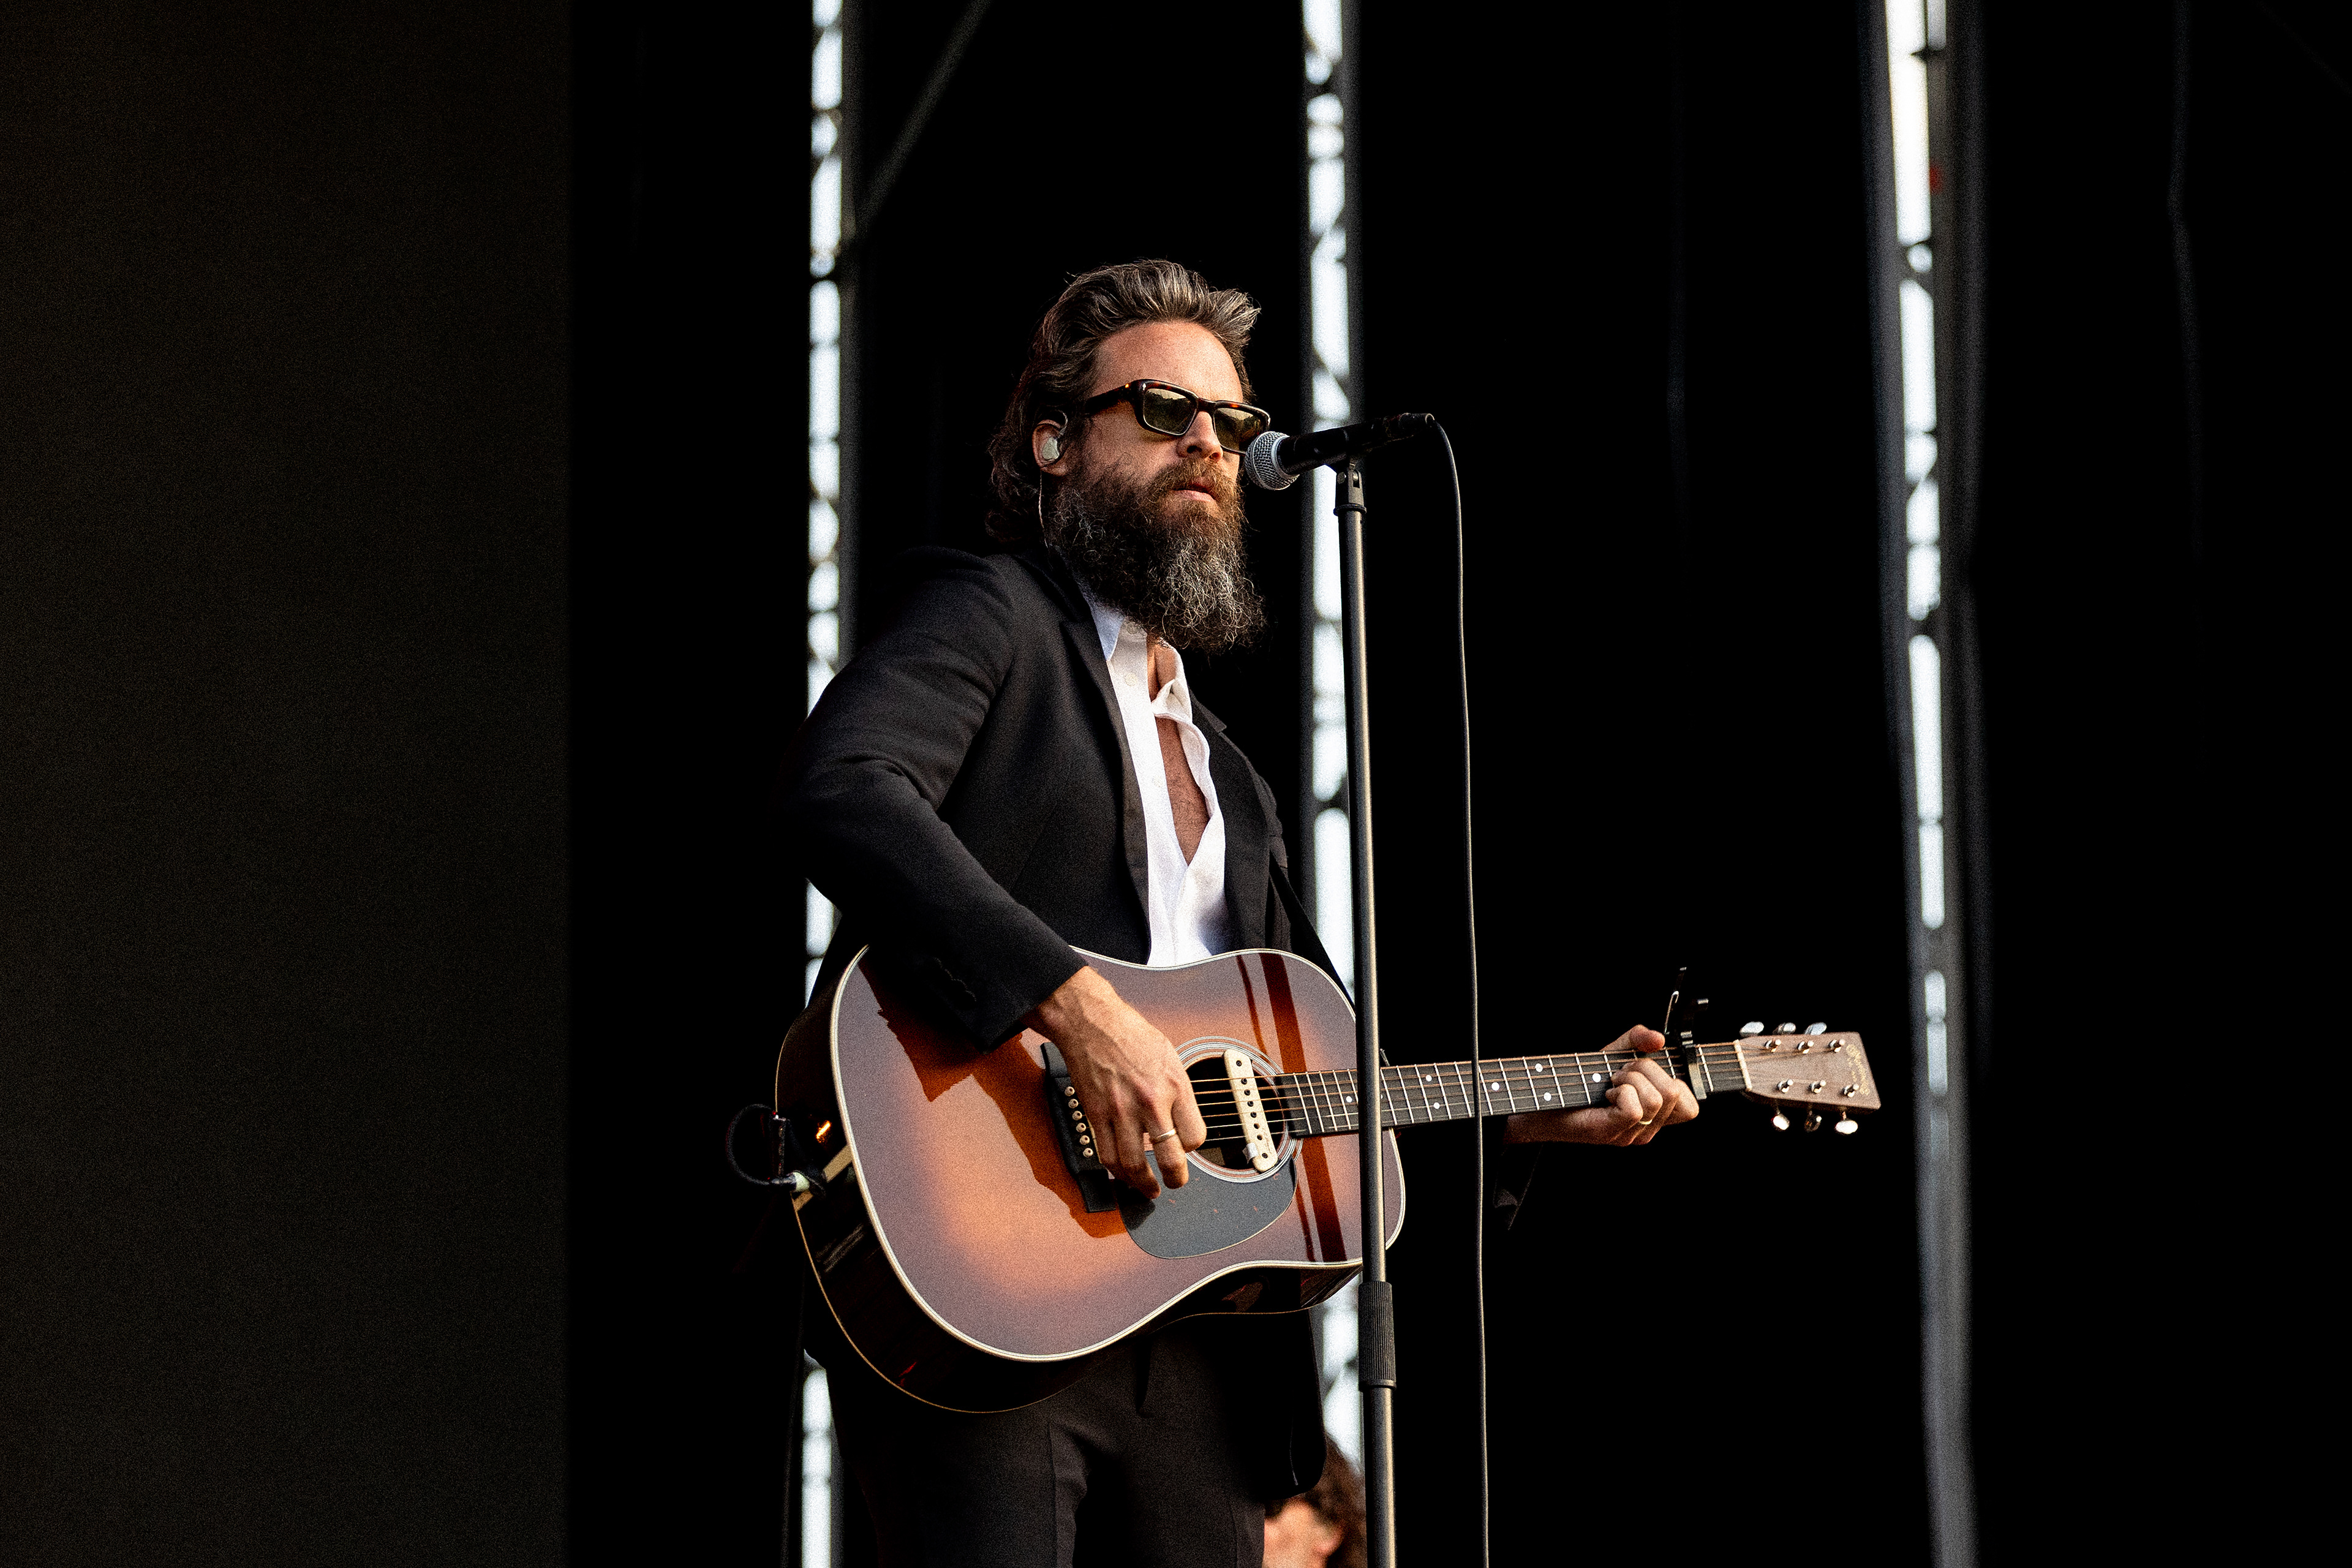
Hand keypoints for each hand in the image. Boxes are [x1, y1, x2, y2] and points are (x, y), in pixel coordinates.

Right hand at [1024, 966, 1205, 1196]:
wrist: (1092, 1023)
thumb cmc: (1131, 1035)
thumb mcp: (1170, 1057)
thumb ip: (1177, 1093)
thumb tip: (1181, 1122)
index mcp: (1174, 1085)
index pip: (1195, 1136)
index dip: (1192, 1147)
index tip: (1187, 1146)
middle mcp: (1150, 1101)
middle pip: (1170, 1158)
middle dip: (1175, 1179)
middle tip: (1175, 1183)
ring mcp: (1121, 1111)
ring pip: (1134, 1164)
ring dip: (1143, 1184)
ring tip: (1148, 1189)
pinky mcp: (1096, 1115)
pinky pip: (1106, 1155)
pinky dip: (1117, 1171)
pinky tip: (1123, 1174)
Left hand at [1502, 1025, 1699, 1146]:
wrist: (1545, 1098)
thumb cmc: (1580, 1079)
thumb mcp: (1615, 1052)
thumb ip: (1639, 1040)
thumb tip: (1659, 1039)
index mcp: (1655, 1114)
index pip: (1691, 1107)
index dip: (1678, 1083)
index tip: (1649, 1071)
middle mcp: (1648, 1128)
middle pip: (1675, 1094)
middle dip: (1647, 1071)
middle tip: (1621, 1073)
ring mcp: (1632, 1133)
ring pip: (1656, 1099)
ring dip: (1630, 1079)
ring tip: (1611, 1082)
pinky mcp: (1613, 1131)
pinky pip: (1635, 1108)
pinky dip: (1620, 1091)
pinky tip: (1605, 1093)